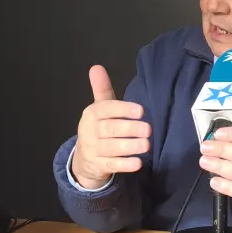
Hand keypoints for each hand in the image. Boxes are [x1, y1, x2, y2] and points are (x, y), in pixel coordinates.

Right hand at [72, 65, 150, 189]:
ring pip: (112, 148)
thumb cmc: (98, 129)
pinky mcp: (99, 166)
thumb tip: (96, 66)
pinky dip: (125, 165)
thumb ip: (101, 89)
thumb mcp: (99, 109)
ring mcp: (94, 150)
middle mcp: (90, 131)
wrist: (83, 160)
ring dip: (129, 147)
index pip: (106, 109)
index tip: (140, 110)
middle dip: (129, 129)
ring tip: (146, 145)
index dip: (123, 109)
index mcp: (92, 114)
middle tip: (148, 129)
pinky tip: (138, 163)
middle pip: (110, 129)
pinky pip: (113, 166)